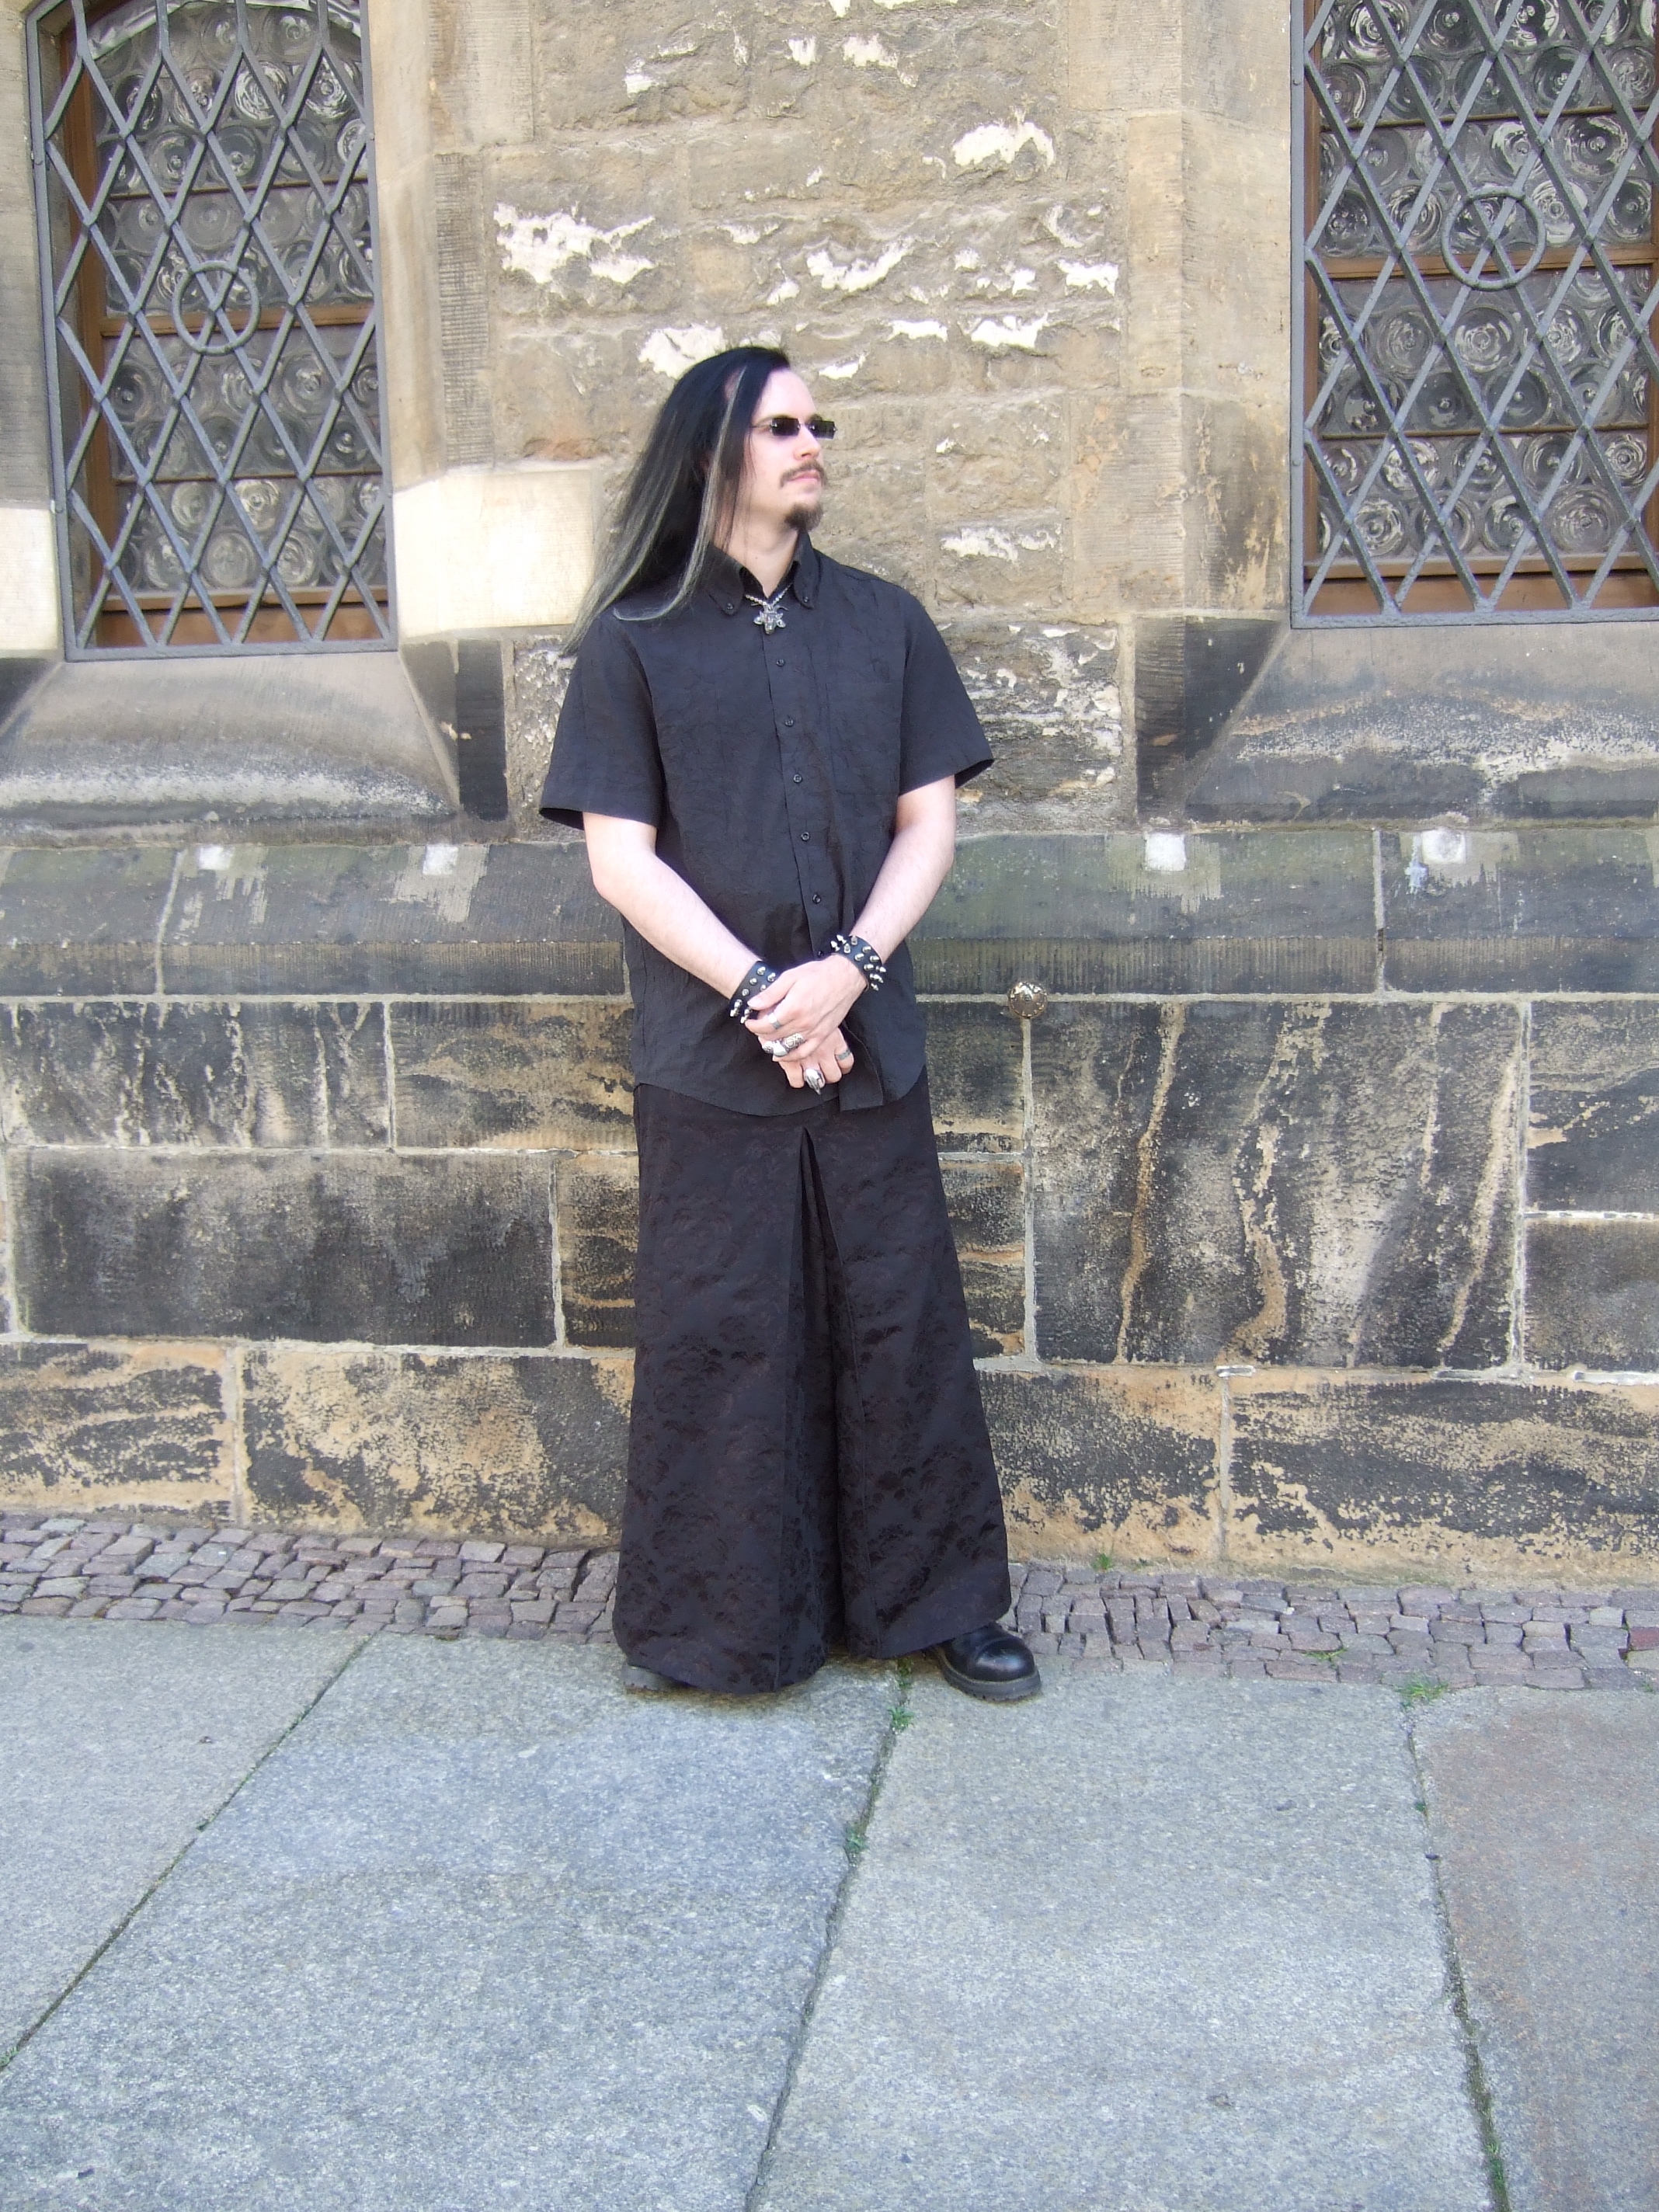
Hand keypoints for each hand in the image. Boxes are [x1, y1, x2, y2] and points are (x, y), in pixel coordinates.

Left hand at [744, 956, 864, 1087]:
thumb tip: (753, 1004)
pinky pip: (804, 1051)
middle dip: (761, 1033)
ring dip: (773, 1045)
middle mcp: (803, 1023)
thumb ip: (771, 993)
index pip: (767, 1025)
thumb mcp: (790, 977)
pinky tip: (782, 1054)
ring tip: (766, 1039)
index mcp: (793, 1007)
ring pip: (786, 1047)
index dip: (754, 1026)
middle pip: (775, 1037)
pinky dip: (791, 1055)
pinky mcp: (823, 1035)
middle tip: (757, 1027)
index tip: (749, 1022)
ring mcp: (814, 1031)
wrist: (845, 977)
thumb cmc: (818, 974)